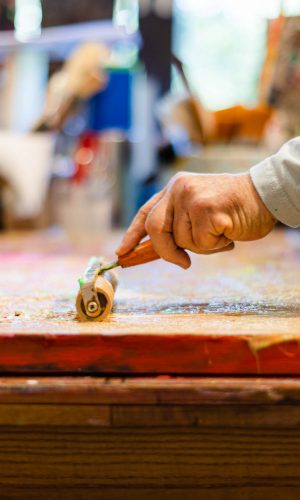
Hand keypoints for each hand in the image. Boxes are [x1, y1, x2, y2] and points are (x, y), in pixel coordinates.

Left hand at [117, 172, 275, 268]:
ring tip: (221, 231)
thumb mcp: (199, 211)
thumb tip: (162, 251)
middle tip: (183, 263)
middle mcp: (179, 188)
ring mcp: (192, 197)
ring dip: (203, 246)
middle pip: (155, 228)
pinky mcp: (206, 209)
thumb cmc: (233, 208)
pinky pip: (201, 243)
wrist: (264, 195)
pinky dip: (216, 246)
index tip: (122, 252)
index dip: (132, 234)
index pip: (145, 212)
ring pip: (182, 240)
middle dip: (166, 251)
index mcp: (175, 187)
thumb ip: (180, 224)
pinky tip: (228, 232)